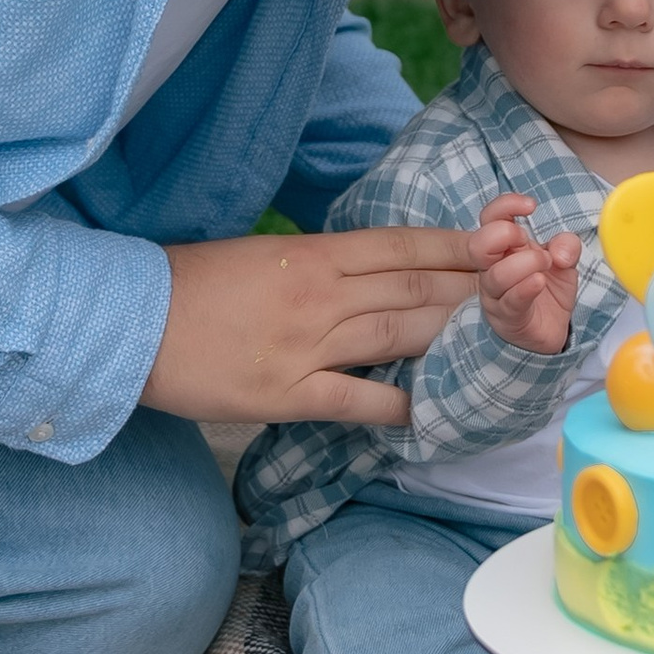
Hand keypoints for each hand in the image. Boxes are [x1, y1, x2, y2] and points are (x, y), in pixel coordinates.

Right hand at [140, 223, 486, 429]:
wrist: (128, 321)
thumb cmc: (190, 283)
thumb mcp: (263, 256)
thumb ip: (319, 264)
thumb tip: (370, 271)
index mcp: (312, 254)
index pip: (404, 245)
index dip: (459, 246)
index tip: (503, 242)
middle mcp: (320, 295)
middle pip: (415, 288)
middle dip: (475, 290)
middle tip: (525, 290)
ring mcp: (306, 346)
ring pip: (399, 336)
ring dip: (452, 336)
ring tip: (498, 338)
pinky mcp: (287, 394)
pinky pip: (357, 401)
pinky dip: (398, 406)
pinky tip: (433, 411)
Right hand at [473, 190, 582, 354]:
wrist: (550, 331)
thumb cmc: (548, 290)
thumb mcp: (564, 261)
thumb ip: (566, 246)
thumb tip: (561, 250)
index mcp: (504, 247)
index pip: (490, 218)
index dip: (505, 205)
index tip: (531, 206)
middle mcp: (493, 269)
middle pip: (478, 244)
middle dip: (505, 234)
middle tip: (528, 241)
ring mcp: (497, 295)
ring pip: (495, 275)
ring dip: (525, 263)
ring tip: (546, 265)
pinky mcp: (508, 318)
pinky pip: (511, 301)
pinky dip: (526, 288)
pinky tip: (539, 282)